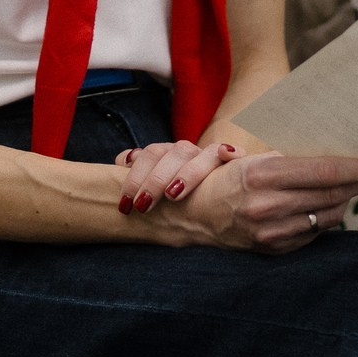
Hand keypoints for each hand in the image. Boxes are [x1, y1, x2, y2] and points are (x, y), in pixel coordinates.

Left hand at [114, 140, 240, 216]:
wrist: (214, 196)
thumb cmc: (175, 194)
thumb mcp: (153, 185)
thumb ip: (138, 171)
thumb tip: (122, 160)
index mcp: (167, 154)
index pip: (149, 155)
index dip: (135, 177)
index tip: (126, 205)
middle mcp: (189, 152)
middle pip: (174, 153)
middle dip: (155, 179)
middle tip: (143, 205)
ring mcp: (212, 156)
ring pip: (203, 153)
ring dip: (188, 172)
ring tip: (173, 195)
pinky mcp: (234, 163)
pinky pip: (235, 152)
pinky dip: (231, 150)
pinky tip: (228, 154)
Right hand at [158, 152, 357, 252]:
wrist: (190, 218)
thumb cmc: (221, 179)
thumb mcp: (248, 159)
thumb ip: (285, 159)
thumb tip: (330, 160)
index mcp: (261, 174)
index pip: (323, 172)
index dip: (356, 168)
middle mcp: (268, 205)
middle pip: (331, 194)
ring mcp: (271, 232)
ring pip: (327, 215)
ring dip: (346, 200)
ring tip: (355, 186)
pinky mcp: (274, 249)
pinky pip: (313, 232)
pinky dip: (325, 216)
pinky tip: (329, 205)